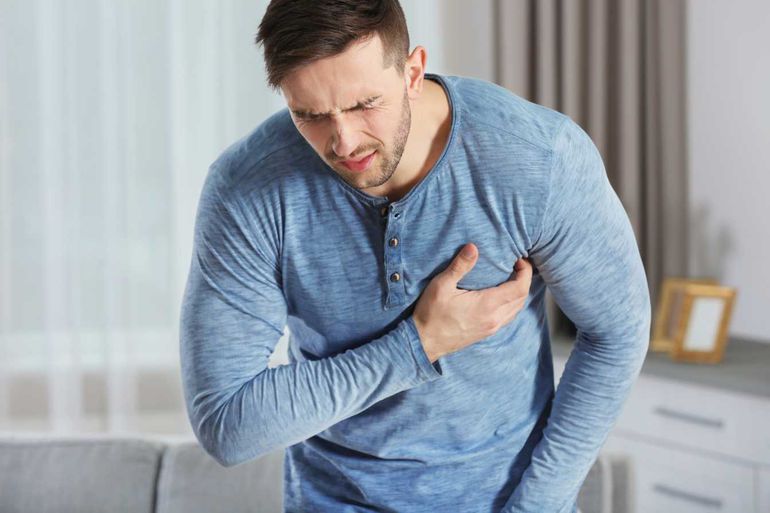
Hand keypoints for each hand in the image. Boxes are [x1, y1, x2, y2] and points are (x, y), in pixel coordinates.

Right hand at [412, 243, 533, 361]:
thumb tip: (473, 247)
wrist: (424, 342)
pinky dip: (512, 304)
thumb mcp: (442, 286)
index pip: (519, 288)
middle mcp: (494, 318)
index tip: (518, 259)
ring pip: (516, 309)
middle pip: (522, 298)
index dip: (525, 272)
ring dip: (519, 293)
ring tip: (511, 278)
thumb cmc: (431, 314)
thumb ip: (460, 266)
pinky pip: (508, 317)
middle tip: (517, 265)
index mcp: (487, 305)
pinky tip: (501, 296)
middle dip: (524, 280)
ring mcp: (491, 328)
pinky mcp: (486, 333)